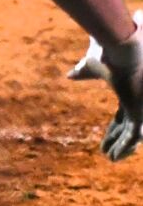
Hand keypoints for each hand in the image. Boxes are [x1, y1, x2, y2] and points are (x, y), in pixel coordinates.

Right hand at [67, 13, 142, 161]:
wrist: (120, 47)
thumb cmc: (107, 52)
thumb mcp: (91, 66)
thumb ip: (83, 72)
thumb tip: (70, 75)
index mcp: (127, 92)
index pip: (122, 117)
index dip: (114, 129)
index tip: (105, 139)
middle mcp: (137, 102)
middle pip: (127, 126)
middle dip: (116, 140)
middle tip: (106, 153)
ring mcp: (140, 107)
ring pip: (133, 134)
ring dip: (122, 147)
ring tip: (110, 158)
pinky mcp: (139, 112)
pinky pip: (134, 135)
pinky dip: (124, 147)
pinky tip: (114, 156)